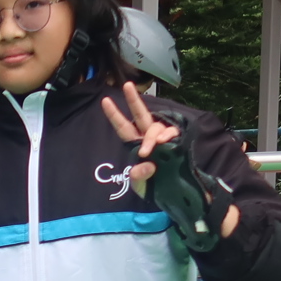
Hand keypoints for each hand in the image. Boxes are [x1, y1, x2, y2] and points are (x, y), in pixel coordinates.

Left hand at [99, 81, 182, 196]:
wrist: (171, 194)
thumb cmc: (152, 187)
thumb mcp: (140, 185)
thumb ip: (139, 176)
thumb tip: (147, 164)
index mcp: (135, 144)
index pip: (123, 128)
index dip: (114, 115)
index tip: (105, 100)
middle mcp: (147, 137)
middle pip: (140, 114)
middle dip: (133, 100)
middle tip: (127, 85)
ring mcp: (162, 138)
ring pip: (155, 127)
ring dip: (152, 137)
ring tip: (151, 149)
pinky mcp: (176, 142)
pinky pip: (171, 132)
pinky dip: (167, 135)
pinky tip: (164, 142)